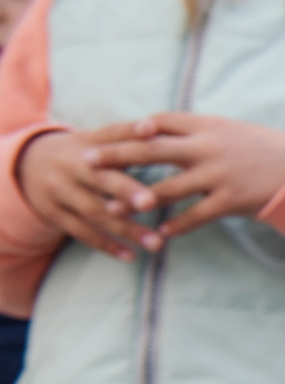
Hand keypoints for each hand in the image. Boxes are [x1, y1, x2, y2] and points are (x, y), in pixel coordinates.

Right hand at [13, 128, 159, 259]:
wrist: (29, 165)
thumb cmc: (82, 154)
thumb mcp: (96, 141)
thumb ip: (126, 137)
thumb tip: (155, 127)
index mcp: (86, 144)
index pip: (110, 136)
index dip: (130, 133)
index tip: (151, 130)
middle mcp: (70, 166)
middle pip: (100, 178)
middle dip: (125, 190)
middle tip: (151, 202)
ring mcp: (59, 191)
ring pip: (94, 211)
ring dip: (126, 229)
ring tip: (157, 243)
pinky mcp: (54, 214)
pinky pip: (81, 232)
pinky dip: (106, 245)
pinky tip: (130, 256)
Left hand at [75, 113, 284, 237]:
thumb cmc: (262, 149)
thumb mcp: (229, 131)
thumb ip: (195, 131)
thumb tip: (157, 130)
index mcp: (209, 126)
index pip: (162, 121)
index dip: (134, 127)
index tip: (108, 132)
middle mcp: (210, 148)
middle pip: (153, 150)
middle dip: (117, 155)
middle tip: (88, 160)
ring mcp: (220, 175)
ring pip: (168, 188)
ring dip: (138, 200)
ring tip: (112, 208)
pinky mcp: (231, 200)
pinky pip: (197, 215)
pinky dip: (177, 225)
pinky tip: (159, 232)